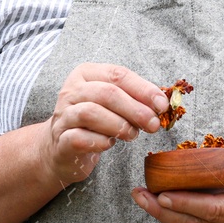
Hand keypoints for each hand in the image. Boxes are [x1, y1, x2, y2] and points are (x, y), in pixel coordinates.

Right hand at [42, 63, 167, 187]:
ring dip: (119, 125)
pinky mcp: (60, 139)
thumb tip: (161, 104)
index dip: (143, 90)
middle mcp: (71, 91)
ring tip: (132, 135)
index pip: (117, 75)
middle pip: (106, 93)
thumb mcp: (113, 104)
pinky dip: (100, 142)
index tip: (162, 105)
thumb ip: (134, 99)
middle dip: (135, 109)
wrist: (62, 148)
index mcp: (86, 74)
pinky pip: (79, 138)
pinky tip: (110, 144)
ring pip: (91, 113)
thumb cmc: (94, 122)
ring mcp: (63, 115)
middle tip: (153, 124)